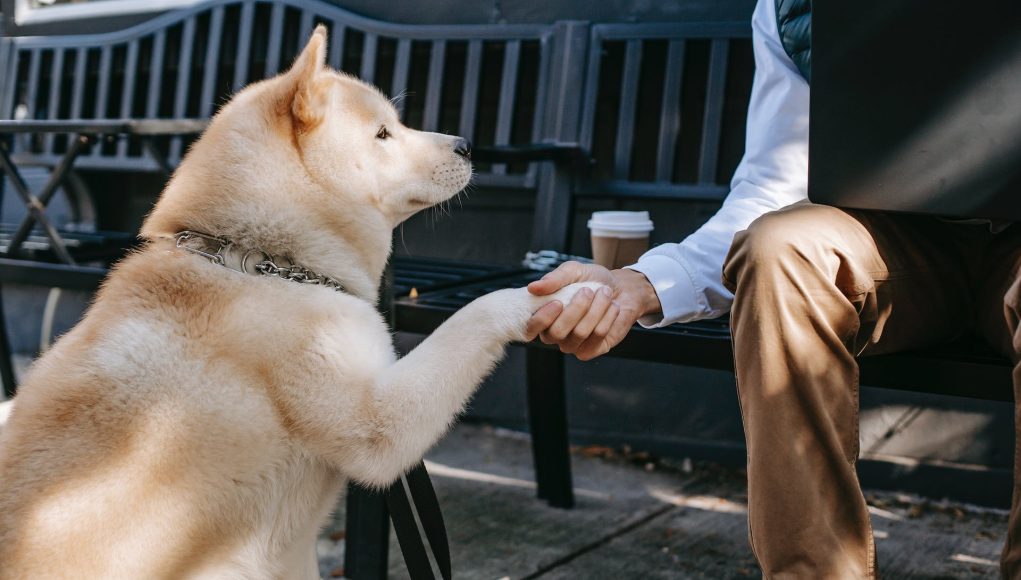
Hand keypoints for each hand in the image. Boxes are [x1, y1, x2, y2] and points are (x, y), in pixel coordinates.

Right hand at [525, 262, 660, 359]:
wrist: (622, 288)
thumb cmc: (592, 280)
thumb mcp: (573, 271)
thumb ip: (554, 279)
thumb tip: (533, 288)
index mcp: (544, 316)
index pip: (531, 329)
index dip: (542, 319)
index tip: (558, 302)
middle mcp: (555, 334)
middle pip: (557, 333)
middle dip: (576, 309)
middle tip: (588, 291)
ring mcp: (573, 344)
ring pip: (580, 333)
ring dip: (596, 309)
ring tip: (605, 293)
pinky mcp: (591, 349)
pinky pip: (597, 337)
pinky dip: (608, 317)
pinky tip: (612, 307)